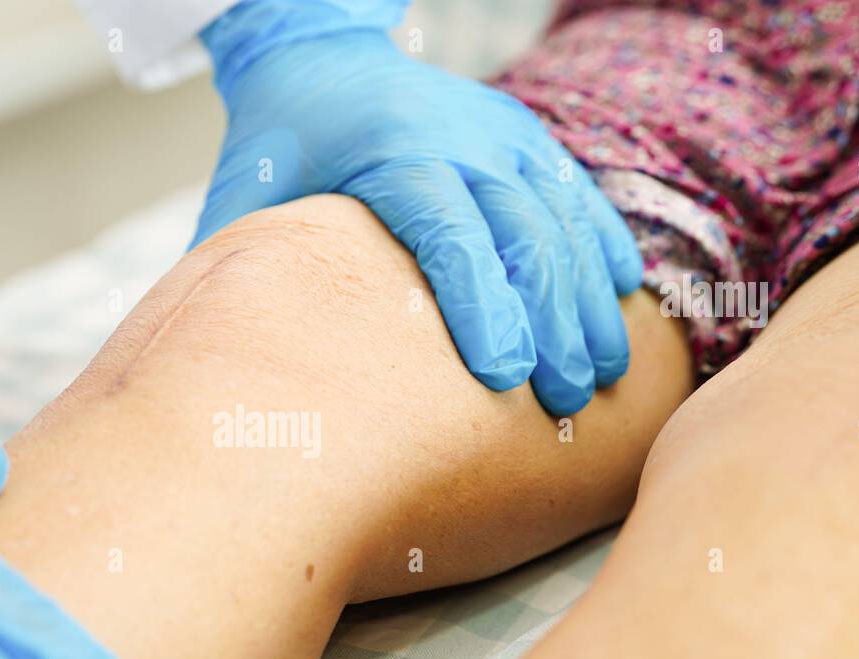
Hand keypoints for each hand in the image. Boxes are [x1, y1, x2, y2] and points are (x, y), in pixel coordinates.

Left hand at [196, 1, 643, 414]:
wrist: (320, 59)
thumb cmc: (280, 147)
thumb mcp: (249, 202)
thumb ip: (250, 272)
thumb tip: (235, 366)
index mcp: (391, 150)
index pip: (448, 235)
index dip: (482, 307)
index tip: (506, 378)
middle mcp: (458, 135)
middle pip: (521, 232)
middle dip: (551, 321)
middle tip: (568, 400)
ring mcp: (499, 130)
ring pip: (561, 217)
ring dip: (588, 298)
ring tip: (609, 373)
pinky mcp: (523, 134)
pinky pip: (575, 192)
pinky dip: (601, 244)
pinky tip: (623, 298)